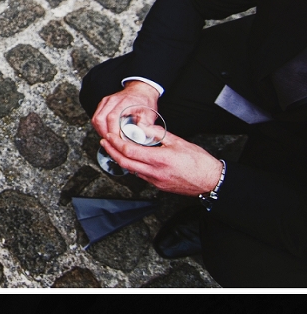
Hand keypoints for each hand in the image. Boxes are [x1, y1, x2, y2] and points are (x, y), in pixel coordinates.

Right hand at [92, 80, 158, 142]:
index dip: (112, 132)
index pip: (112, 118)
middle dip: (105, 134)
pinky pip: (96, 117)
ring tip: (109, 138)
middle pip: (100, 119)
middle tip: (112, 142)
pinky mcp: (103, 104)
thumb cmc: (145, 103)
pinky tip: (107, 132)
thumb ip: (145, 127)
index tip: (117, 141)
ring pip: (96, 119)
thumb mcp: (150, 115)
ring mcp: (107, 101)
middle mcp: (114, 100)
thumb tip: (139, 139)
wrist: (141, 91)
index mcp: (125, 102)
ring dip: (101, 131)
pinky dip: (99, 127)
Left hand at [96, 119, 224, 196]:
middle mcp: (154, 173)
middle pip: (125, 163)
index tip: (110, 136)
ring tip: (115, 148)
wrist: (208, 180)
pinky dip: (132, 165)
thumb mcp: (178, 142)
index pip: (130, 151)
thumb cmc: (198, 162)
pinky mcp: (157, 185)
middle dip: (112, 151)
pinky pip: (140, 175)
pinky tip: (132, 159)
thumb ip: (158, 135)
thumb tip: (143, 128)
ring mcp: (155, 181)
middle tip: (105, 142)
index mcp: (159, 160)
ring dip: (121, 159)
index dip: (116, 143)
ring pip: (131, 170)